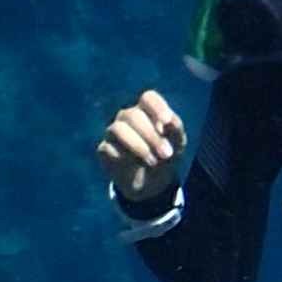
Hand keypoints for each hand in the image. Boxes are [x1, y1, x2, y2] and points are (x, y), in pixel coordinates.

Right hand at [95, 89, 188, 206]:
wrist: (151, 183)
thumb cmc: (165, 157)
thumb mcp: (177, 145)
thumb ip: (175, 130)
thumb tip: (168, 120)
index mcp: (147, 111)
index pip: (148, 98)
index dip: (156, 107)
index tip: (167, 121)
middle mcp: (128, 118)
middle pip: (133, 115)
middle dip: (151, 135)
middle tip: (166, 154)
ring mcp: (113, 132)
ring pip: (118, 129)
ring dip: (138, 146)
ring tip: (152, 162)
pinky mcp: (104, 149)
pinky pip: (109, 148)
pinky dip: (125, 158)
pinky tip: (135, 165)